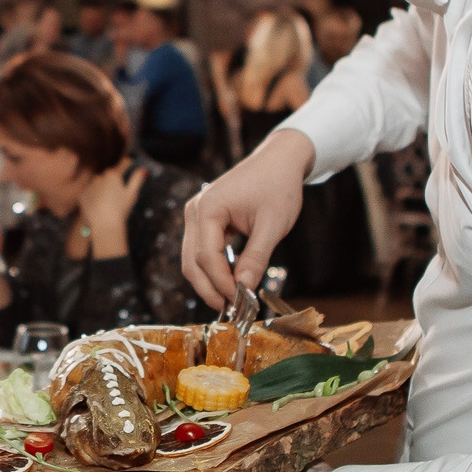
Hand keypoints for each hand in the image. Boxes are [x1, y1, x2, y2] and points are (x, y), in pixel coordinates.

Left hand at [77, 163, 148, 259]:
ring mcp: (90, 185)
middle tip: (116, 197)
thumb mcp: (132, 194)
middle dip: (112, 182)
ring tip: (107, 204)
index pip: (121, 165)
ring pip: (97, 184)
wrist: (105, 225)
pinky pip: (88, 193)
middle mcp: (100, 177)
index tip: (127, 171)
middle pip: (108, 176)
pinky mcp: (82, 195)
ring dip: (101, 189)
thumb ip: (137, 179)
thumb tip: (144, 169)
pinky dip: (93, 198)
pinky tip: (98, 207)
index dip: (126, 168)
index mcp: (113, 174)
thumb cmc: (121, 209)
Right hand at [181, 132, 315, 307]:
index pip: (206, 257)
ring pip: (192, 259)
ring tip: (232, 300)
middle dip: (210, 289)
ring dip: (209, 282)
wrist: (279, 160)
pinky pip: (201, 250)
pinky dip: (213, 269)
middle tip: (232, 310)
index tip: (239, 302)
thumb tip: (244, 289)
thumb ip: (256, 257)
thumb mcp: (273, 225)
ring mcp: (196, 214)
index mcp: (208, 209)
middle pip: (192, 262)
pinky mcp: (204, 219)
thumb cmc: (278, 186)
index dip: (221, 284)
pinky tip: (230, 282)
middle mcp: (195, 210)